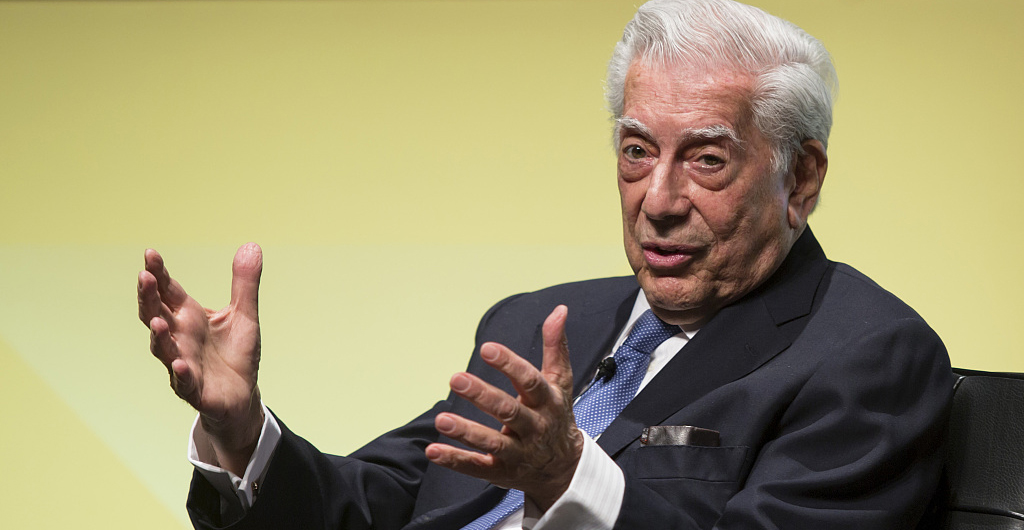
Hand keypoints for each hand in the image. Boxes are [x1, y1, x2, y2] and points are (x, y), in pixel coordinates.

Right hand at [137, 243, 263, 474]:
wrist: (242, 395)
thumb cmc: (235, 354)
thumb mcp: (244, 315)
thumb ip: (245, 284)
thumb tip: (252, 245)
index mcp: (189, 317)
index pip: (168, 291)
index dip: (158, 273)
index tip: (150, 254)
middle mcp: (180, 338)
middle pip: (156, 314)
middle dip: (148, 297)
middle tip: (144, 277)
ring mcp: (182, 363)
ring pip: (163, 349)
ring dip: (158, 336)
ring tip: (157, 321)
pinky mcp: (194, 389)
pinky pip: (184, 381)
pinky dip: (181, 373)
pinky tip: (180, 364)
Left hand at [425, 305, 583, 510]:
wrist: (565, 467)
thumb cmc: (557, 415)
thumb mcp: (560, 381)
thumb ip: (556, 346)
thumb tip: (559, 310)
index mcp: (547, 401)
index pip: (529, 380)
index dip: (509, 364)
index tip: (487, 348)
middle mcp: (534, 427)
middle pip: (509, 411)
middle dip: (482, 396)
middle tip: (455, 379)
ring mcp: (518, 452)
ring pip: (492, 442)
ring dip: (466, 432)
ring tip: (441, 419)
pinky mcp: (501, 471)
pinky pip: (477, 466)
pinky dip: (455, 460)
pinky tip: (433, 450)